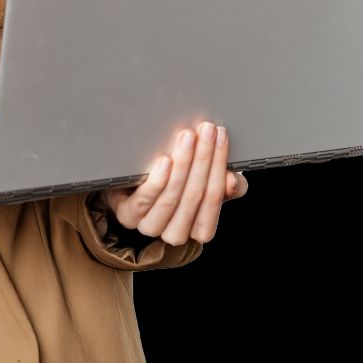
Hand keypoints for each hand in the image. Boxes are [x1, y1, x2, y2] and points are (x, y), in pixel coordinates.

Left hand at [99, 121, 247, 244]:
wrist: (133, 184)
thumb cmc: (177, 183)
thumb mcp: (205, 183)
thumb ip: (227, 186)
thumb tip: (233, 181)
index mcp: (199, 228)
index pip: (214, 200)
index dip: (219, 166)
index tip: (221, 137)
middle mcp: (176, 232)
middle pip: (194, 196)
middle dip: (203, 159)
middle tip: (206, 130)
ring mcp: (150, 226)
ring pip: (170, 197)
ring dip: (183, 164)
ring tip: (188, 137)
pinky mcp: (128, 215)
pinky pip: (144, 202)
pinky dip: (158, 180)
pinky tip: (166, 161)